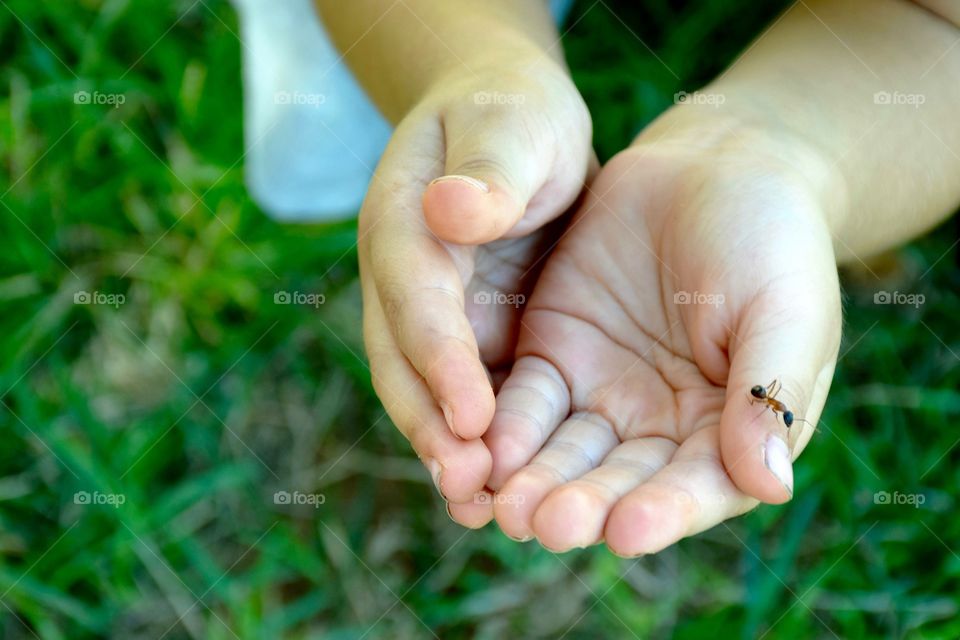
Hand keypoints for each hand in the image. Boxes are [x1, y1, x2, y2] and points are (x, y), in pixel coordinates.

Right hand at [359, 56, 592, 521]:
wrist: (506, 132)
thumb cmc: (511, 120)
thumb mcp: (511, 125)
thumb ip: (488, 167)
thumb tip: (451, 210)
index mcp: (405, 219)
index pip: (414, 292)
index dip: (438, 353)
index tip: (471, 413)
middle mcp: (405, 278)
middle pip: (403, 359)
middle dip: (431, 424)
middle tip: (468, 486)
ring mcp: (430, 314)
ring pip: (427, 391)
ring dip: (449, 451)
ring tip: (485, 510)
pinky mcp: (466, 336)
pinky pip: (466, 396)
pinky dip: (479, 443)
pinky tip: (506, 490)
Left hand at [483, 118, 842, 553]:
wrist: (714, 166)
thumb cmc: (770, 238)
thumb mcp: (784, 309)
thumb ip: (768, 393)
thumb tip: (768, 487)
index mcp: (730, 430)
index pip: (698, 485)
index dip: (666, 511)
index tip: (628, 532)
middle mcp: (661, 427)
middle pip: (620, 480)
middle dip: (583, 505)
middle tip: (545, 526)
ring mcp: (604, 394)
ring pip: (565, 451)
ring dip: (535, 480)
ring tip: (506, 507)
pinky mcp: (556, 355)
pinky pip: (527, 400)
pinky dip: (505, 426)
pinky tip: (483, 449)